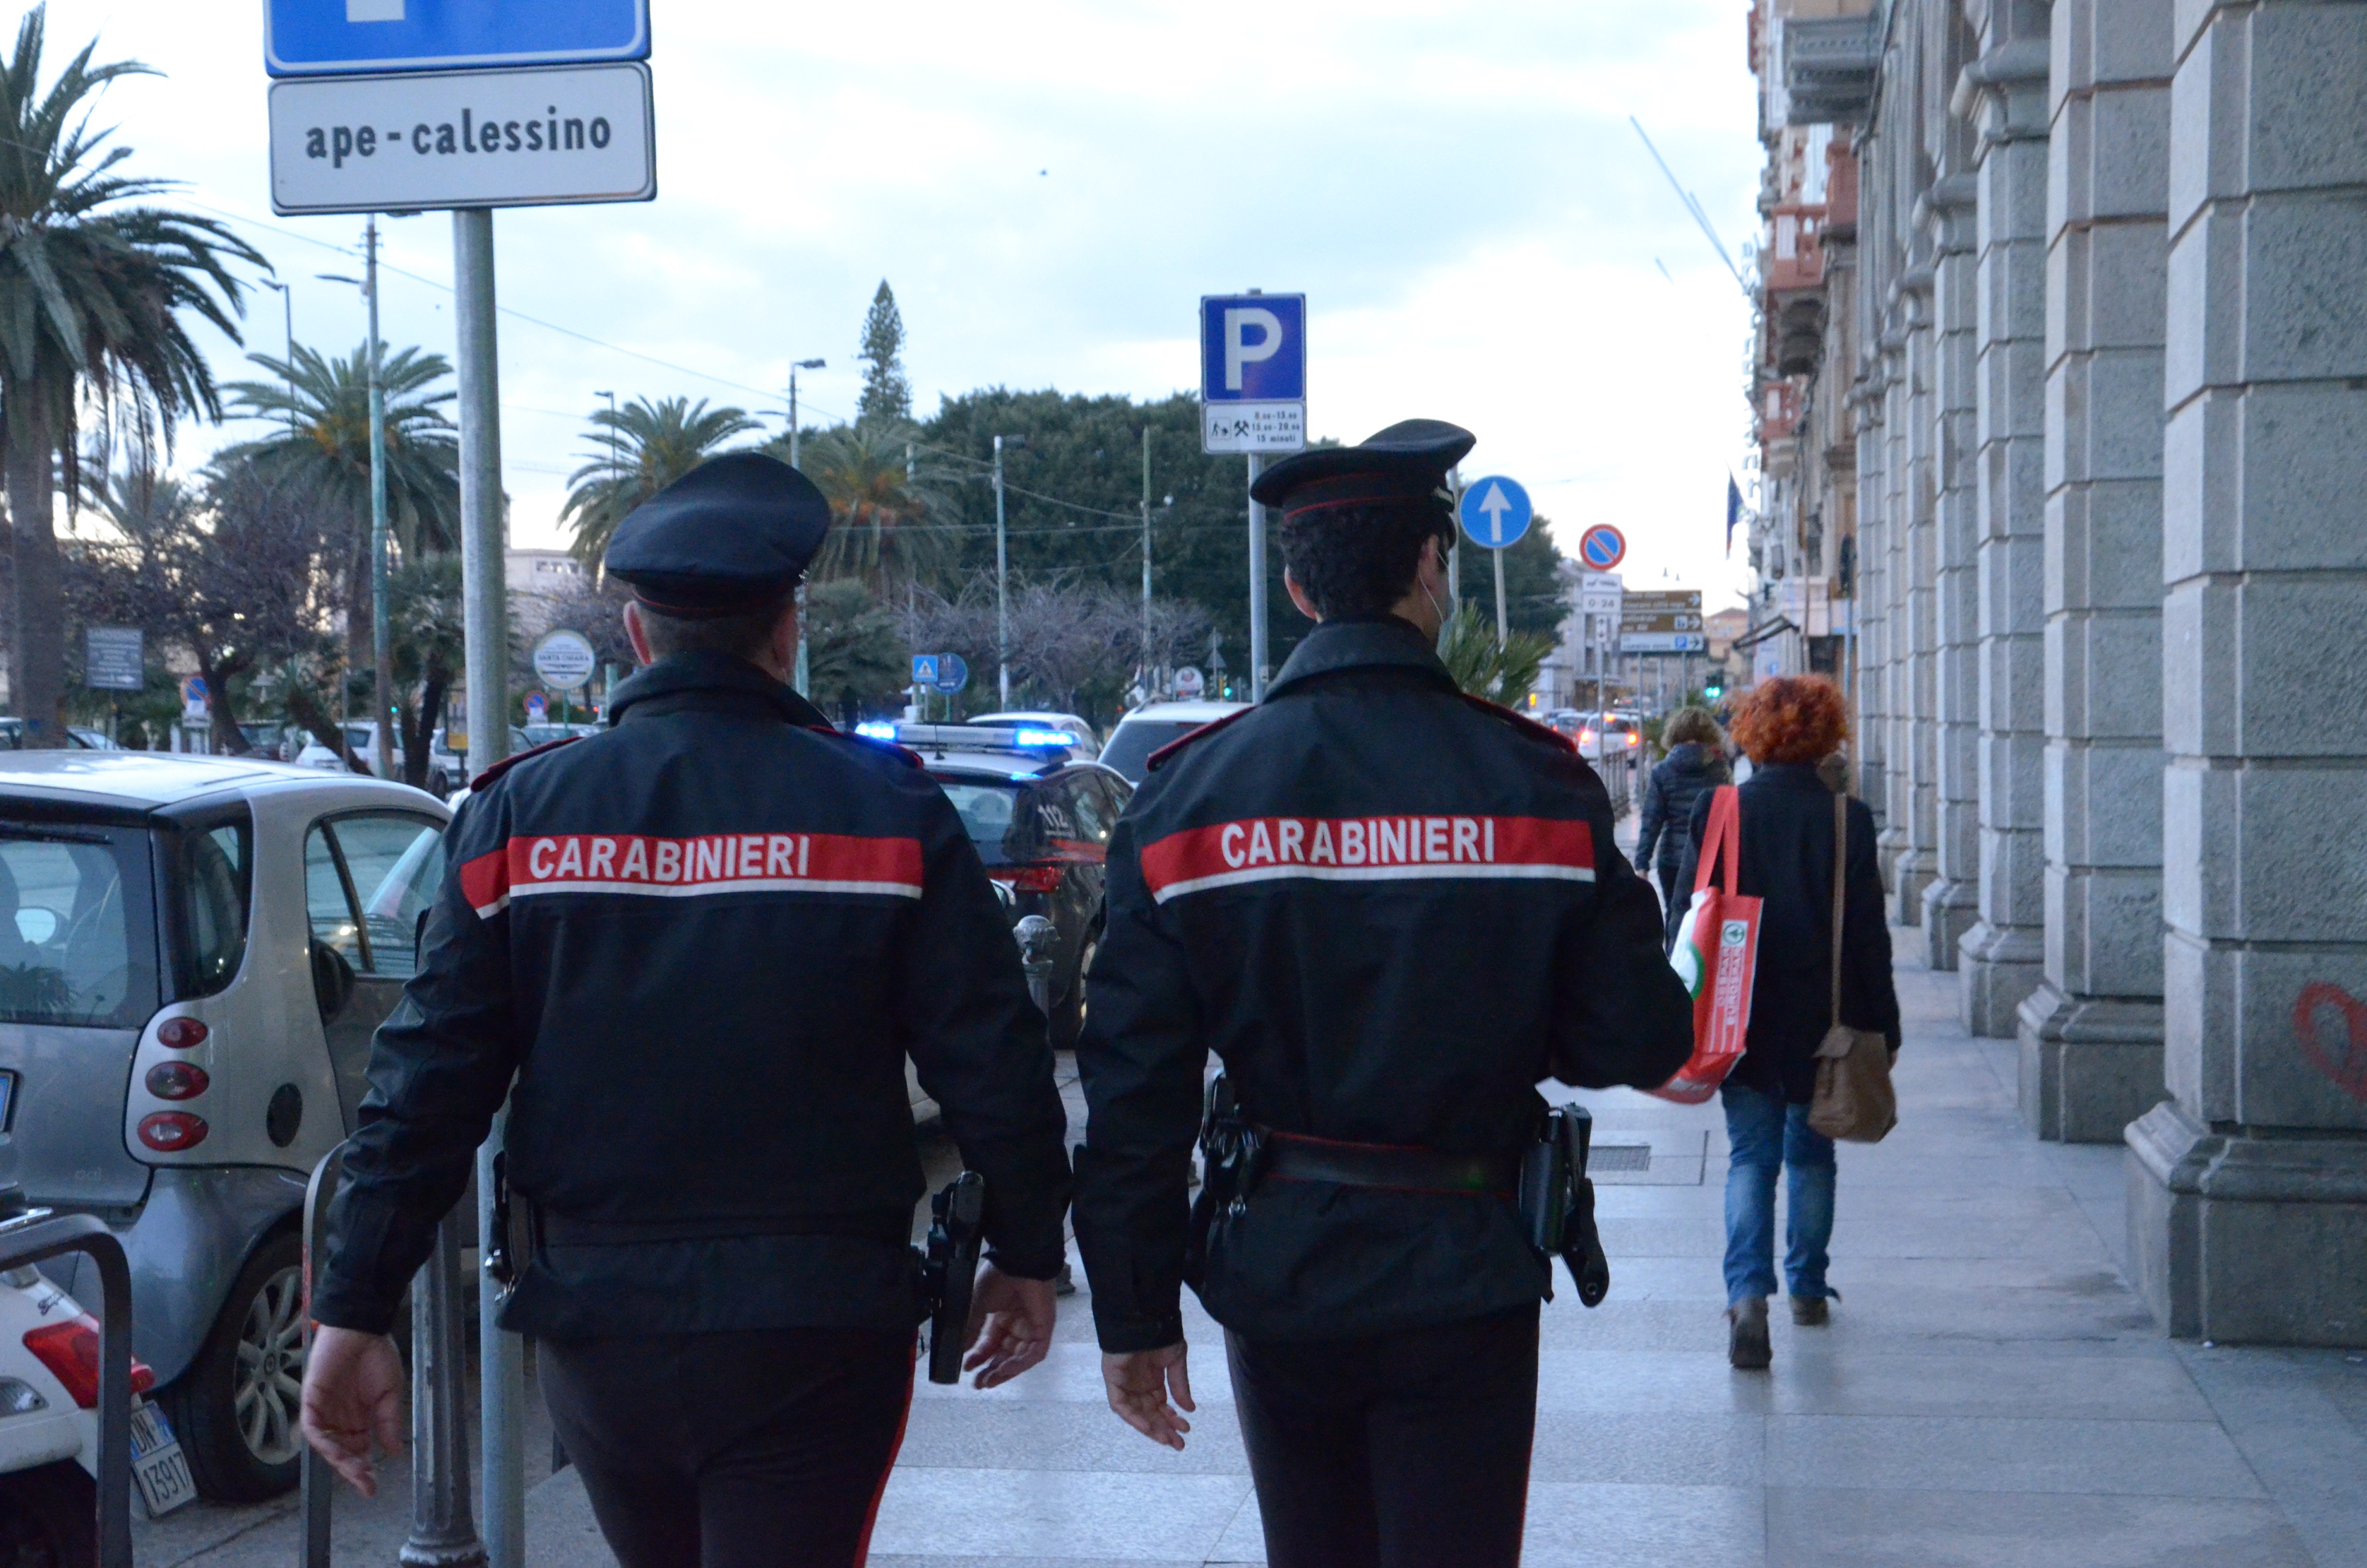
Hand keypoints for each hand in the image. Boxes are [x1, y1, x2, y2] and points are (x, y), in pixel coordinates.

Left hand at [300, 1325, 405, 1496]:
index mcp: (358, 1418)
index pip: (358, 1450)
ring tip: (355, 1470)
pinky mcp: (311, 1400)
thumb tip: (394, 1452)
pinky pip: (313, 1427)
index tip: (373, 1486)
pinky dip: (322, 1440)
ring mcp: (324, 1410)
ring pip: (326, 1444)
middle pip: (341, 1451)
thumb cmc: (377, 1356)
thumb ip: (389, 1422)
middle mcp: (339, 1419)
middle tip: (366, 1482)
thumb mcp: (390, 1393)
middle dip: (352, 1469)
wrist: (362, 1329)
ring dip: (339, 1459)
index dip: (363, 1468)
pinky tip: (336, 1451)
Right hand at [962, 1266, 1055, 1388]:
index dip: (979, 1358)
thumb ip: (971, 1328)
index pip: (990, 1344)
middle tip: (978, 1384)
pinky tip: (1005, 1370)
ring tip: (988, 1381)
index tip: (966, 1368)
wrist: (1018, 1262)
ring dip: (1005, 1372)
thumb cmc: (998, 1279)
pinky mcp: (1044, 1329)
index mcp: (1000, 1317)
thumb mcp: (978, 1305)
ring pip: (1019, 1358)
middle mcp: (1016, 1325)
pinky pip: (1035, 1354)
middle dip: (991, 1370)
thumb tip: (960, 1350)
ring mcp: (1031, 1327)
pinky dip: (1020, 1364)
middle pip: (1004, 1355)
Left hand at [1102, 1341, 1193, 1450]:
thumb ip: (1180, 1385)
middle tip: (1179, 1444)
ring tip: (1167, 1439)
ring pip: (1137, 1413)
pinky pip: (1121, 1405)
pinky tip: (1148, 1426)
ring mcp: (1125, 1384)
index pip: (1161, 1406)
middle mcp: (1138, 1385)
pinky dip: (1133, 1417)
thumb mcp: (1176, 1360)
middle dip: (1164, 1429)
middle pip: (1150, 1413)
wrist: (1144, 1319)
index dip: (1172, 1419)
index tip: (1186, 1429)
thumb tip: (1189, 1409)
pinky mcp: (1114, 1381)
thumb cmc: (1160, 1335)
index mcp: (1153, 1380)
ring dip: (1151, 1427)